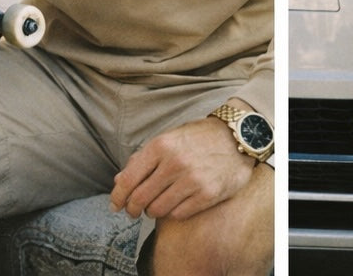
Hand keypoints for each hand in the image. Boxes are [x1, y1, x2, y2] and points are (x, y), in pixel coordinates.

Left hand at [110, 117, 253, 221]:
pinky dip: (173, 213)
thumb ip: (142, 159)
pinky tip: (177, 203)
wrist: (237, 136)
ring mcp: (191, 180)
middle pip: (140, 198)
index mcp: (161, 145)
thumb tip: (118, 183)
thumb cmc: (198, 138)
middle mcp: (174, 163)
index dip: (117, 197)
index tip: (115, 205)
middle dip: (132, 209)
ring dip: (153, 211)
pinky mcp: (207, 194)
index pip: (128, 180)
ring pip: (157, 210)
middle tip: (134, 211)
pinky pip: (178, 214)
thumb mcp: (169, 139)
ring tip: (157, 205)